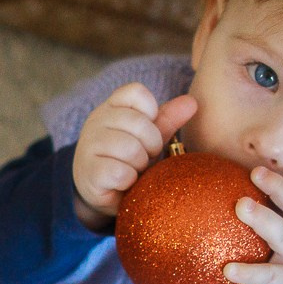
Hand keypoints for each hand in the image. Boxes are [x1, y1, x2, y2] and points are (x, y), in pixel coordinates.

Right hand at [71, 85, 199, 225]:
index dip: (151, 112)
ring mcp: (89, 145)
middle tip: (145, 156)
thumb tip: (192, 102)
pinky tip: (124, 182)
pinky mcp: (90, 172)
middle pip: (138, 122)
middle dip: (151, 144)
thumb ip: (167, 119)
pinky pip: (120, 173)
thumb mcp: (148, 137)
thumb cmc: (127, 159)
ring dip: (140, 164)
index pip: (136, 92)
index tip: (148, 130)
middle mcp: (96, 121)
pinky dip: (129, 181)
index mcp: (111, 107)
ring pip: (130, 148)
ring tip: (134, 169)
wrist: (99, 191)